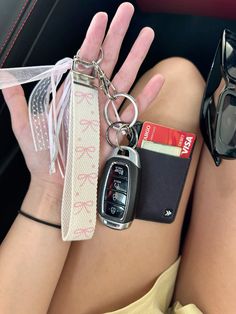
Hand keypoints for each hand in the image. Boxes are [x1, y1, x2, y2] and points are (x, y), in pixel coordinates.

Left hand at [2, 2, 163, 192]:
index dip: (93, 38)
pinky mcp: (117, 129)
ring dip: (136, 57)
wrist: (57, 180)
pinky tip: (157, 79)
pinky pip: (134, 109)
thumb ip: (16, 99)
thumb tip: (3, 74)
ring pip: (124, 79)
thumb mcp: (25, 124)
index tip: (101, 18)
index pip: (83, 59)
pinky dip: (146, 95)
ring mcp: (106, 112)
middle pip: (107, 61)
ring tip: (146, 35)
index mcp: (72, 94)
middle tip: (127, 12)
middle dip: (118, 35)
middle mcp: (91, 98)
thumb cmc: (41, 155)